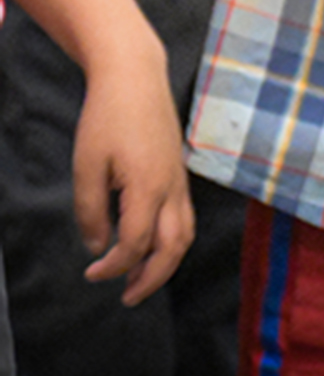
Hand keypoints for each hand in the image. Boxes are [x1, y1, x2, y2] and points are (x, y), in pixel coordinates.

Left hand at [73, 36, 194, 305]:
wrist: (136, 78)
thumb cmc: (106, 119)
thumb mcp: (86, 166)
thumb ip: (90, 211)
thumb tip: (98, 245)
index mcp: (148, 188)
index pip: (135, 244)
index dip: (113, 267)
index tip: (90, 274)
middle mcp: (172, 189)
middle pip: (173, 247)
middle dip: (152, 278)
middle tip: (127, 298)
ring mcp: (180, 180)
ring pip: (185, 234)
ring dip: (166, 262)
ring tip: (141, 278)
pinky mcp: (179, 172)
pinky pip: (184, 217)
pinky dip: (171, 240)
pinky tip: (150, 243)